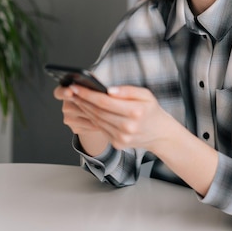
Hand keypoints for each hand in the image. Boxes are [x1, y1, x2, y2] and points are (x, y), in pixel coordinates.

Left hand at [56, 84, 171, 152]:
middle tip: (71, 90)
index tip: (76, 86)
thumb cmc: (152, 111)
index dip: (88, 94)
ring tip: (76, 98)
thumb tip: (108, 90)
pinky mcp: (117, 143)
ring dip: (84, 109)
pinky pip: (100, 128)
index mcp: (135, 112)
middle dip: (82, 100)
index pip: (104, 102)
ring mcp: (121, 137)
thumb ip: (127, 90)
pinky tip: (86, 109)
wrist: (160, 134)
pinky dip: (91, 118)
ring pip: (96, 120)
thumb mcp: (146, 95)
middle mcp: (127, 126)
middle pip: (97, 111)